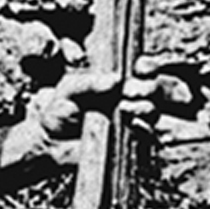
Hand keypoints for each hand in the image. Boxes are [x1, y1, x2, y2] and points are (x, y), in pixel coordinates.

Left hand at [28, 66, 192, 142]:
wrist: (52, 142)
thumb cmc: (59, 111)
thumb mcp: (68, 90)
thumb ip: (89, 83)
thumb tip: (116, 80)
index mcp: (117, 82)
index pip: (144, 69)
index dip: (149, 66)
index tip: (141, 68)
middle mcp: (130, 99)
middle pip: (157, 88)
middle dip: (149, 87)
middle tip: (131, 92)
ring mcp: (134, 121)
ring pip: (153, 110)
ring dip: (143, 107)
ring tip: (122, 108)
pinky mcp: (132, 142)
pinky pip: (148, 135)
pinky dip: (144, 129)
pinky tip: (133, 126)